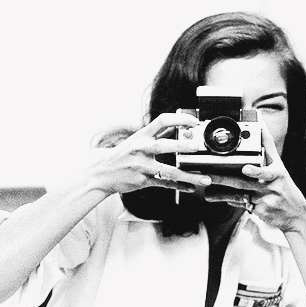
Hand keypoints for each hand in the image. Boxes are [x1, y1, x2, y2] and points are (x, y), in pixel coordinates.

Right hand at [84, 113, 212, 194]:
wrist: (101, 173)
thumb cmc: (122, 155)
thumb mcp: (137, 140)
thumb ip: (157, 135)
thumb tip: (179, 128)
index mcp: (142, 135)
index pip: (162, 121)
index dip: (179, 119)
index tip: (194, 122)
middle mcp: (142, 149)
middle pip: (165, 146)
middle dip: (183, 146)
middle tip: (198, 147)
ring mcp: (142, 166)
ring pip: (169, 171)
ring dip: (188, 175)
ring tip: (204, 178)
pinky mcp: (143, 181)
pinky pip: (165, 184)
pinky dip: (179, 186)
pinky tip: (191, 188)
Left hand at [205, 124, 305, 231]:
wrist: (296, 213)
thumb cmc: (284, 186)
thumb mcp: (279, 165)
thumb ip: (267, 145)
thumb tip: (260, 124)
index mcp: (276, 172)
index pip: (266, 171)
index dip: (255, 170)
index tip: (246, 169)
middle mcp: (271, 186)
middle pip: (244, 182)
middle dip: (224, 180)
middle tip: (209, 176)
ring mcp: (266, 199)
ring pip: (239, 195)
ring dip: (222, 193)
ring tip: (207, 190)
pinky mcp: (260, 211)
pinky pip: (241, 204)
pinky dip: (229, 200)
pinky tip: (219, 198)